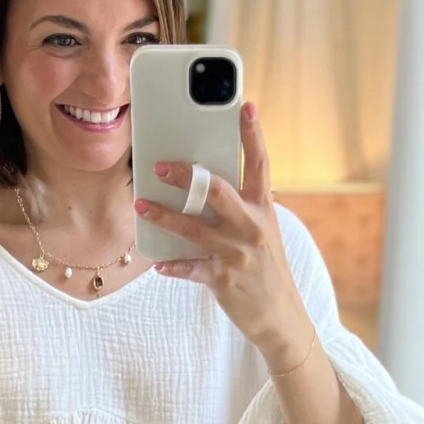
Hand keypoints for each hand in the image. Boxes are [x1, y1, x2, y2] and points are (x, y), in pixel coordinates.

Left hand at [133, 101, 312, 362]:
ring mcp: (238, 254)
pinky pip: (191, 268)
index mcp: (263, 209)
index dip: (253, 135)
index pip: (259, 164)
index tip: (245, 107)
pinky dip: (172, 265)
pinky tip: (156, 261)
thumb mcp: (261, 232)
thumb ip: (238, 207)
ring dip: (165, 216)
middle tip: (161, 165)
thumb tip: (200, 183)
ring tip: (142, 204)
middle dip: (188, 176)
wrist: (280, 317)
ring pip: (195, 229)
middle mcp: (252, 228)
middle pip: (218, 191)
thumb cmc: (264, 267)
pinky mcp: (224, 280)